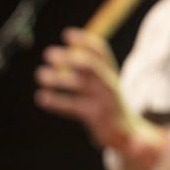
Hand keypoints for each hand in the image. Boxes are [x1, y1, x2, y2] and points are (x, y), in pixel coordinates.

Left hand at [35, 28, 167, 169]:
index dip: (85, 41)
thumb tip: (62, 57)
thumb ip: (89, 72)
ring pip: (79, 84)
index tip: (67, 34)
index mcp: (111, 74)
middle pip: (90, 65)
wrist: (129, 134)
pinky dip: (56, 101)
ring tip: (40, 74)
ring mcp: (103, 100)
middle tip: (48, 54)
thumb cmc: (110, 107)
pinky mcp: (96, 116)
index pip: (101, 52)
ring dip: (58, 78)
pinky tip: (42, 97)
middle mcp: (108, 83)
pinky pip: (73, 106)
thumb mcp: (105, 86)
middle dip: (69, 58)